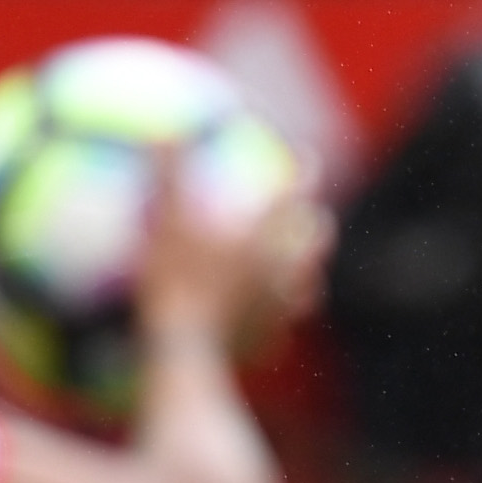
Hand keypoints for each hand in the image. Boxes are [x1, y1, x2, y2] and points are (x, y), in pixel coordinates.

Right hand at [138, 150, 330, 354]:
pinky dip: (280, 316)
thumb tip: (167, 132)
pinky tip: (272, 320)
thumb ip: (170, 174)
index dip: (305, 172)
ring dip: (306, 272)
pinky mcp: (271, 339)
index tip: (308, 160)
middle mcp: (285, 268)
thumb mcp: (165, 221)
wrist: (186, 350)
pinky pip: (283, 324)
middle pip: (316, 238)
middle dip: (316, 223)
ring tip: (300, 272)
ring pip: (309, 284)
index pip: (297, 192)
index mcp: (266, 235)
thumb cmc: (175, 281)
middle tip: (311, 217)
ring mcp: (282, 308)